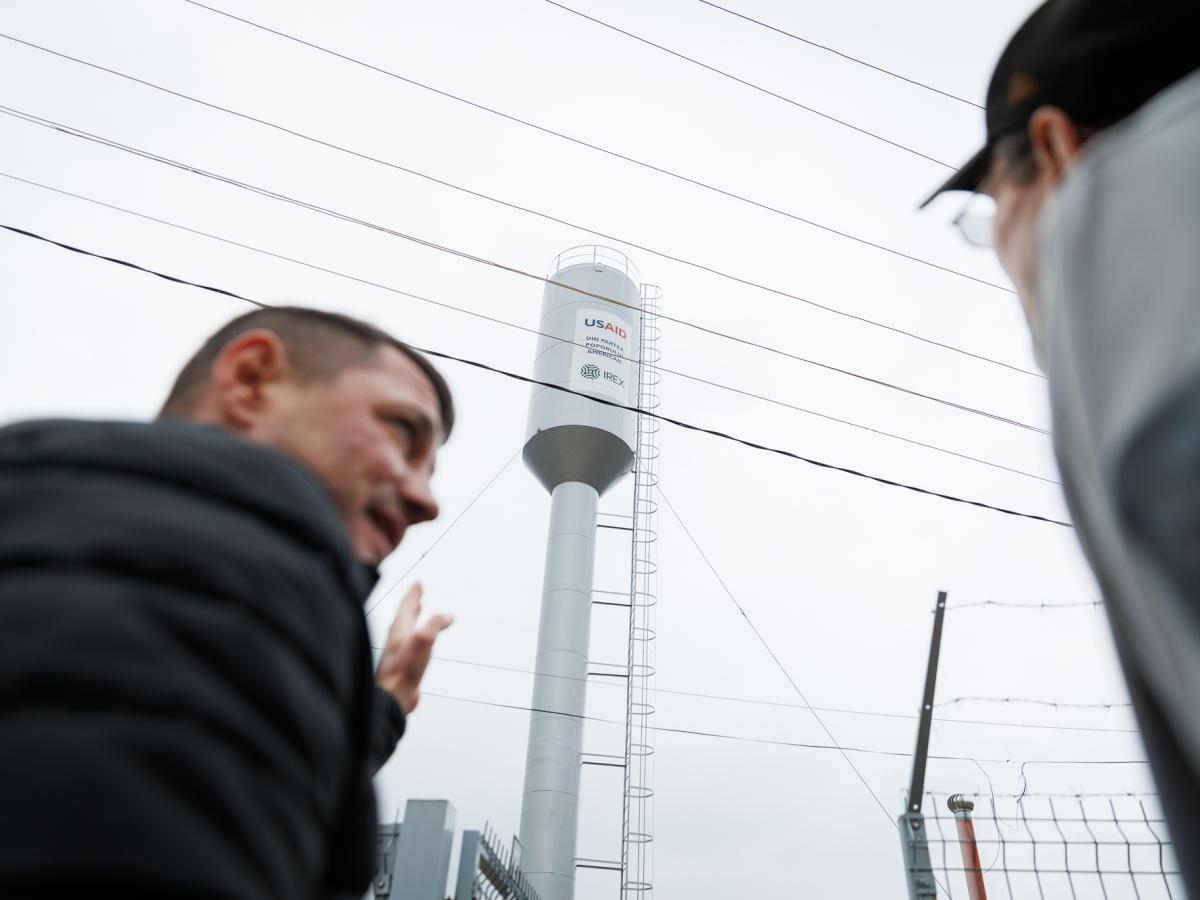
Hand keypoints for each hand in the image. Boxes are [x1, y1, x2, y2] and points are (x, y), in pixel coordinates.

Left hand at [375, 583, 453, 714]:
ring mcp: (399, 652)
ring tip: (419, 611)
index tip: (418, 583)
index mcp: (400, 629)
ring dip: (413, 618)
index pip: (407, 605)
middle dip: (412, 603)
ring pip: (406, 629)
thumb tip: (447, 615)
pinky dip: (416, 636)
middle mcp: (397, 638)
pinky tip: (420, 642)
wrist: (393, 696)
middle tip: (418, 594)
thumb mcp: (423, 639)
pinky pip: (411, 644)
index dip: (413, 594)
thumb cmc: (403, 670)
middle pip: (405, 615)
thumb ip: (435, 624)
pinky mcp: (403, 664)